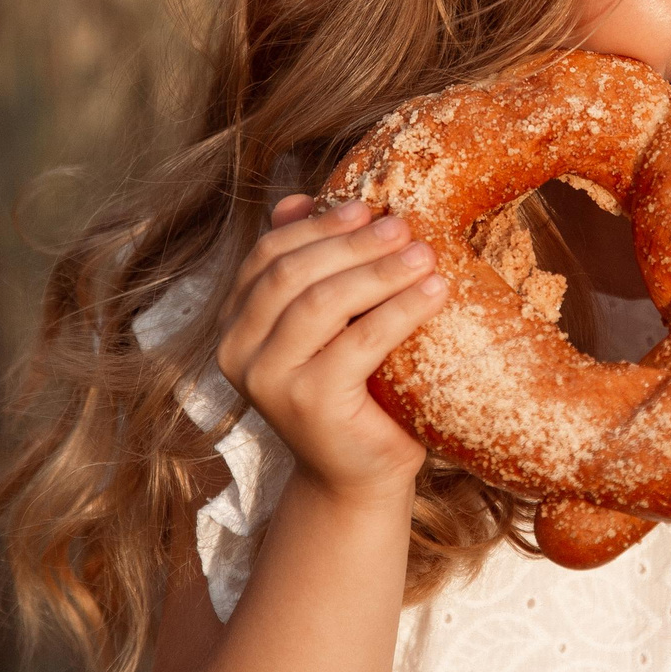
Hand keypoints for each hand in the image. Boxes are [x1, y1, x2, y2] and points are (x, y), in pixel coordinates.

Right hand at [215, 194, 448, 507]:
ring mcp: (268, 382)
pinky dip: (399, 310)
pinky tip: (435, 293)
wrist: (359, 475)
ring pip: (322, 302)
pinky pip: (358, 342)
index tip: (367, 207)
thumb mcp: (327, 325)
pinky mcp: (308, 404)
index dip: (317, 225)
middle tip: (404, 225)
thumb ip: (309, 268)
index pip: (267, 256)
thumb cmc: (351, 390)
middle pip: (291, 273)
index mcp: (234, 324)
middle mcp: (236, 353)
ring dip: (379, 271)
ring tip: (426, 254)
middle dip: (351, 242)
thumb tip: (296, 196)